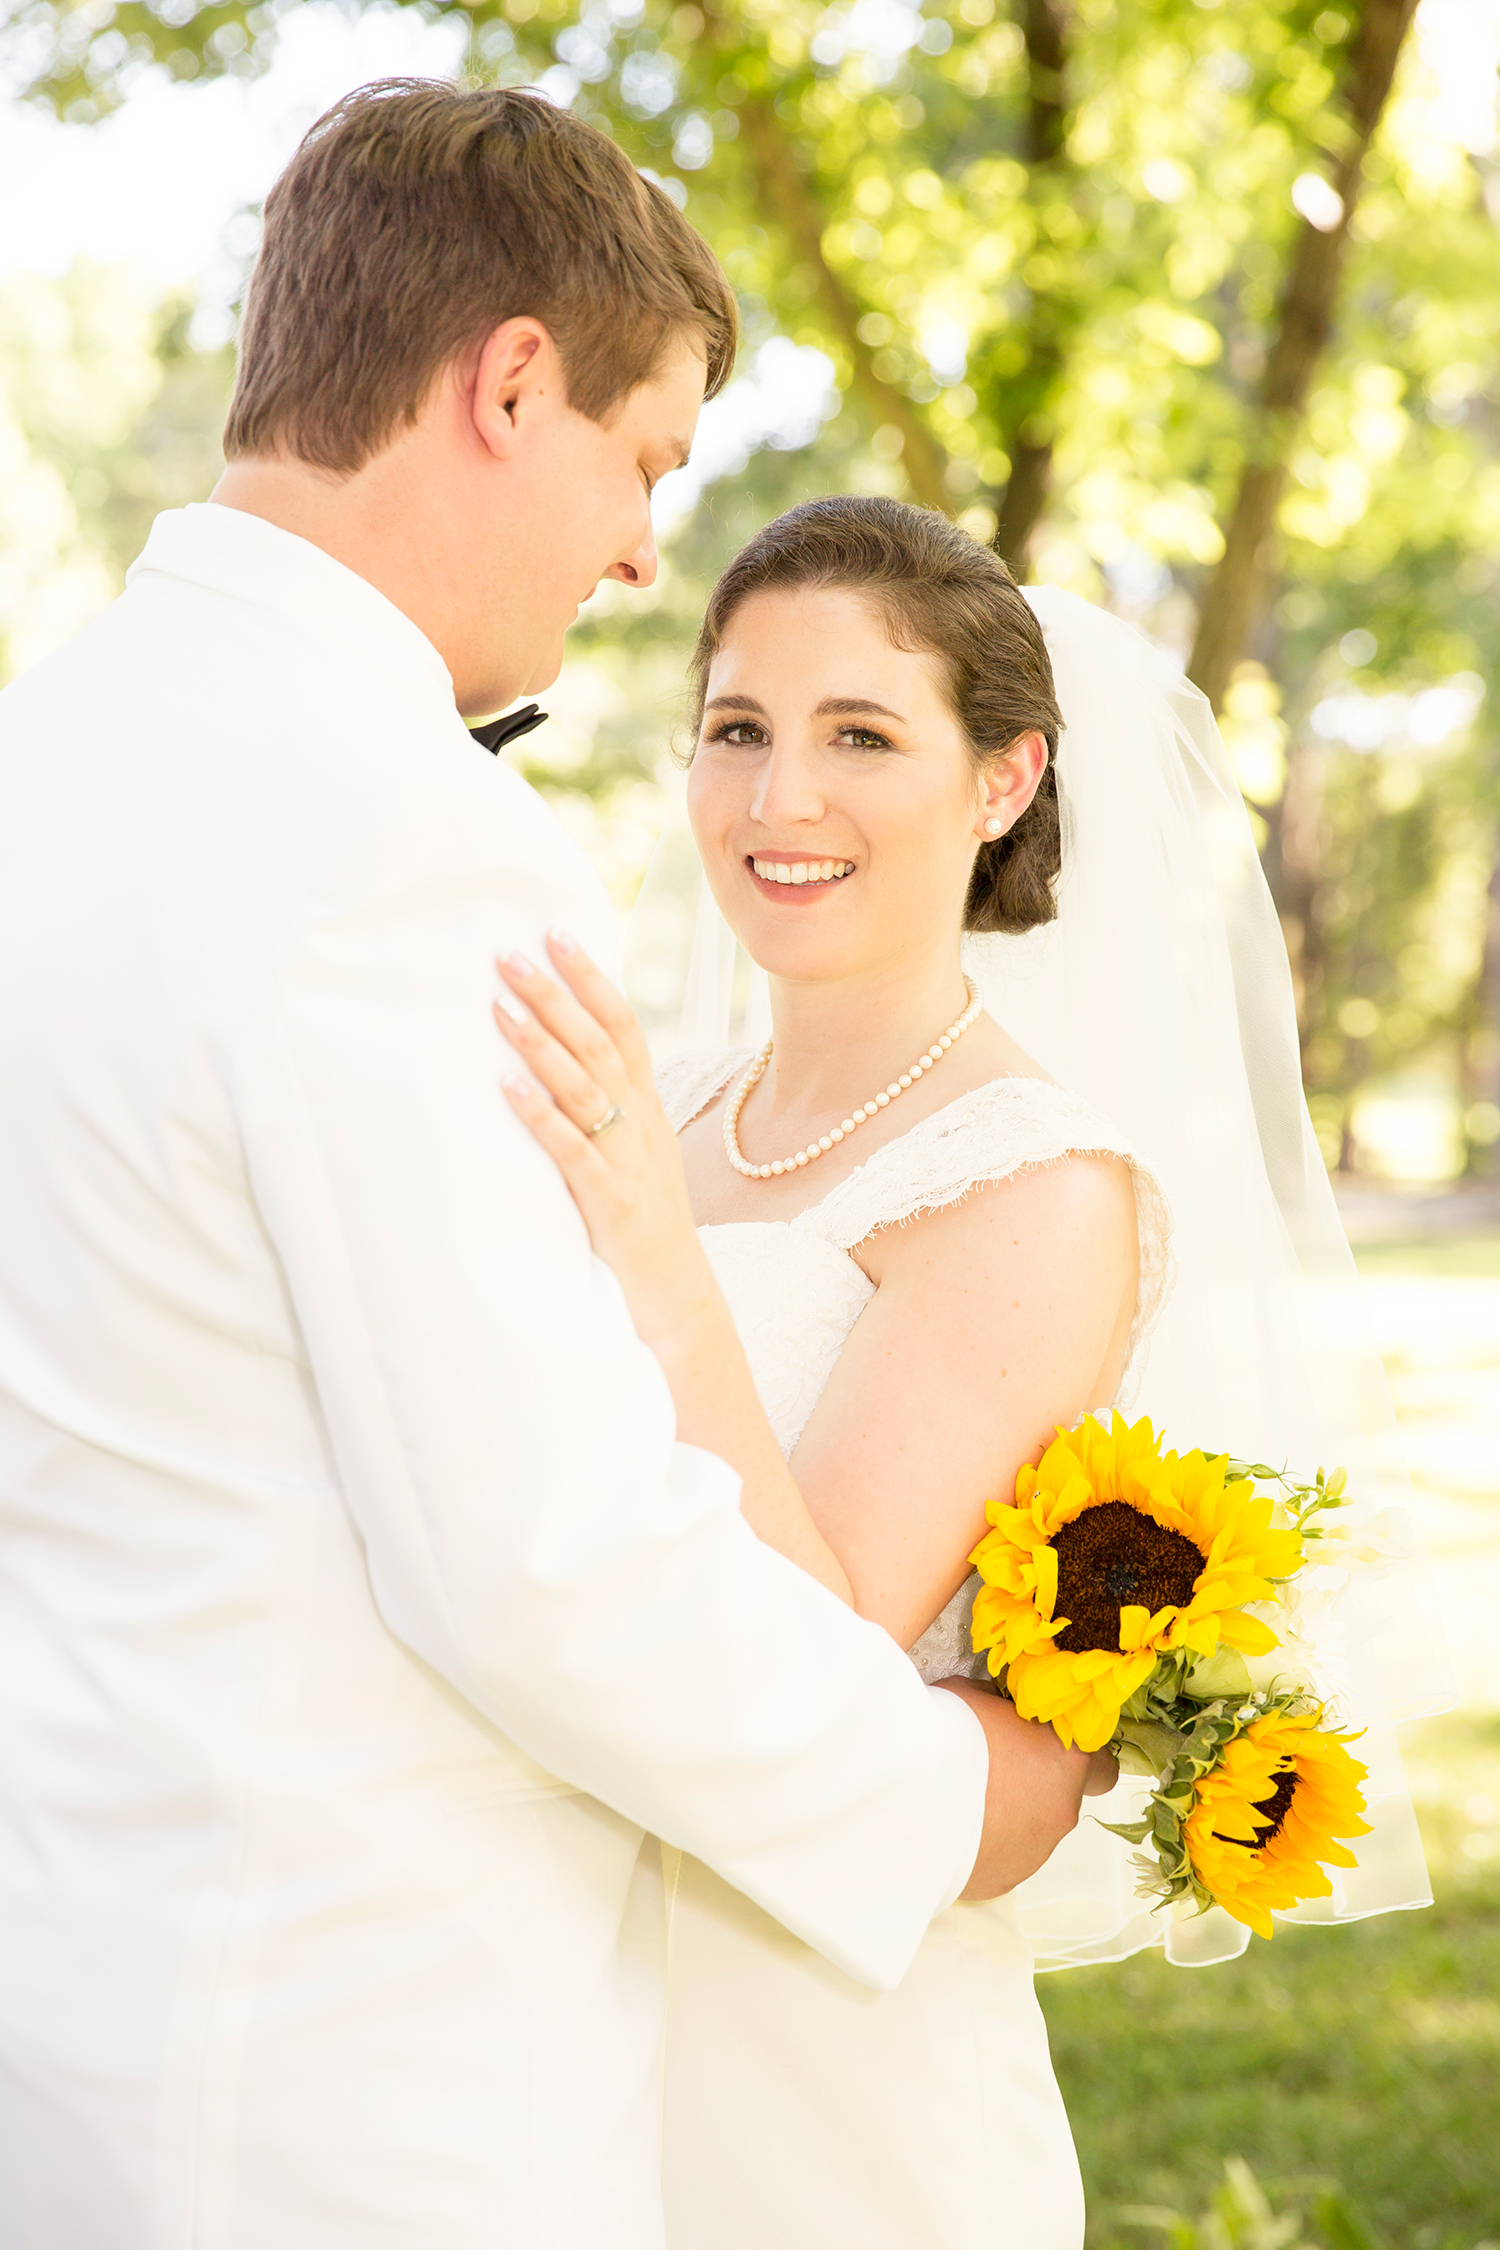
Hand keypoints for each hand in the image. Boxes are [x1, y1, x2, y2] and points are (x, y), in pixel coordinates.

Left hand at [494, 933, 710, 1347]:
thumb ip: (607, 1110)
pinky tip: (507, 1089)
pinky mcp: (609, 1206)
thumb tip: (562, 1062)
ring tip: (499, 1006)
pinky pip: (572, 1153)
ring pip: (585, 1090)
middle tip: (508, 954)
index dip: (590, 978)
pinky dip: (540, 1118)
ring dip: (540, 1044)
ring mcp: (629, 1164)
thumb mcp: (635, 1157)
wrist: (680, 1304)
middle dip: (553, 996)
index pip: (623, 1026)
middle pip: (598, 1045)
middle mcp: (642, 1127)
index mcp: (648, 1110)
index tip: (555, 933)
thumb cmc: (645, 1229)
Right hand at [933, 1679, 1091, 1897]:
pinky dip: (986, 1842)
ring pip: (1032, 1829)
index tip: (1044, 1745)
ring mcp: (1034, 1852)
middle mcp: (1061, 1811)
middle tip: (996, 1767)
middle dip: (1037, 1784)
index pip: (1102, 1765)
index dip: (1077, 1755)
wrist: (904, 1798)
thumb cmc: (945, 1735)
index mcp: (1066, 1762)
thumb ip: (1003, 1707)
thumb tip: (1003, 1711)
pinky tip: (950, 1825)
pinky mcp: (1003, 1880)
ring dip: (1008, 1814)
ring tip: (960, 1798)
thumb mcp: (975, 1695)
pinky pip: (1003, 1855)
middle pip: (1062, 1798)